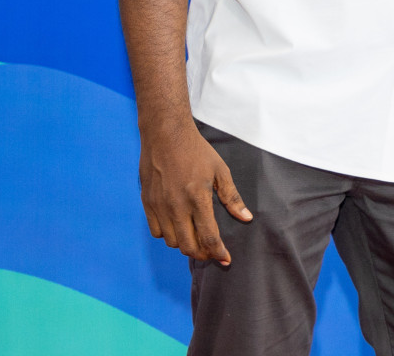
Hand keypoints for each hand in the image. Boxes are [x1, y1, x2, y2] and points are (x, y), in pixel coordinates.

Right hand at [139, 121, 252, 264]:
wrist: (165, 134)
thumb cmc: (196, 150)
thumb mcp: (220, 170)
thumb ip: (232, 197)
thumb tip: (246, 218)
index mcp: (198, 198)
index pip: (209, 237)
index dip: (218, 253)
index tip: (226, 259)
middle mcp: (176, 206)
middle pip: (189, 246)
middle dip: (203, 253)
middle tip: (212, 251)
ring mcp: (159, 206)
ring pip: (172, 242)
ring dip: (186, 245)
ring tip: (196, 238)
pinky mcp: (147, 203)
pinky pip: (156, 231)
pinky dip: (168, 235)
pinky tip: (178, 227)